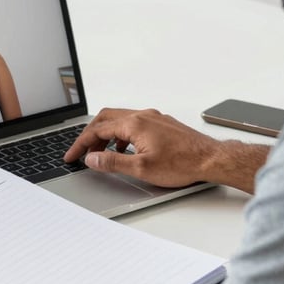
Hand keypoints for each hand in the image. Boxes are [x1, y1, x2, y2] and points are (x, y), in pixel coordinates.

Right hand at [63, 107, 222, 187]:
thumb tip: (92, 159)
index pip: (97, 129)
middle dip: (90, 135)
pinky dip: (122, 135)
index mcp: (135, 123)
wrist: (210, 159)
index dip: (81, 144)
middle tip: (82, 152)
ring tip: (101, 154)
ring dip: (106, 135)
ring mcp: (154, 118)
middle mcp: (143, 115)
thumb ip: (112, 163)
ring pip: (120, 120)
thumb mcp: (141, 168)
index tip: (73, 156)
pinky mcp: (162, 124)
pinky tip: (125, 150)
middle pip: (106, 118)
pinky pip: (134, 124)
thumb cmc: (182, 163)